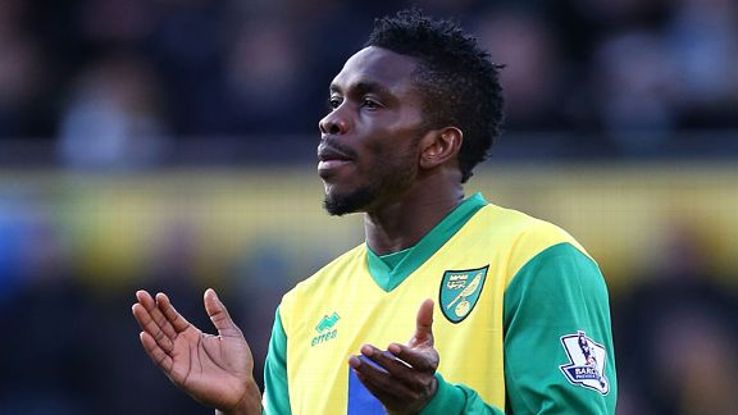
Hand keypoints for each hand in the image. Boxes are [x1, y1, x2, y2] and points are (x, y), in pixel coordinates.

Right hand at [131, 289, 260, 414]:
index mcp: (193, 336)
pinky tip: (144, 334)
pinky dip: (152, 348)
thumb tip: (209, 291)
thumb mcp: (230, 331)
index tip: (158, 294)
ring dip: (147, 324)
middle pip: (162, 326)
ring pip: (158, 339)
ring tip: (137, 308)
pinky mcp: (178, 373)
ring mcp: (179, 360)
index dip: (165, 307)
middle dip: (150, 311)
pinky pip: (162, 359)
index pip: (174, 319)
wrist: (242, 387)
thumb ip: (218, 313)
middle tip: (140, 295)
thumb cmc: (238, 362)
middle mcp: (182, 347)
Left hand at [349, 299, 438, 414]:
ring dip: (369, 372)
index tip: (390, 345)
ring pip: (387, 383)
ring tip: (353, 360)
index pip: (418, 361)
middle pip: (399, 371)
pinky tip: (357, 371)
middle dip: (381, 360)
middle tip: (364, 347)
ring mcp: (408, 395)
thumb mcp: (425, 342)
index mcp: (429, 364)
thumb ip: (425, 322)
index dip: (405, 354)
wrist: (422, 395)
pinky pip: (380, 392)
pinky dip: (368, 382)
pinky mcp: (395, 402)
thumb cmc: (421, 360)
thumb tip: (428, 300)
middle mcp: (421, 382)